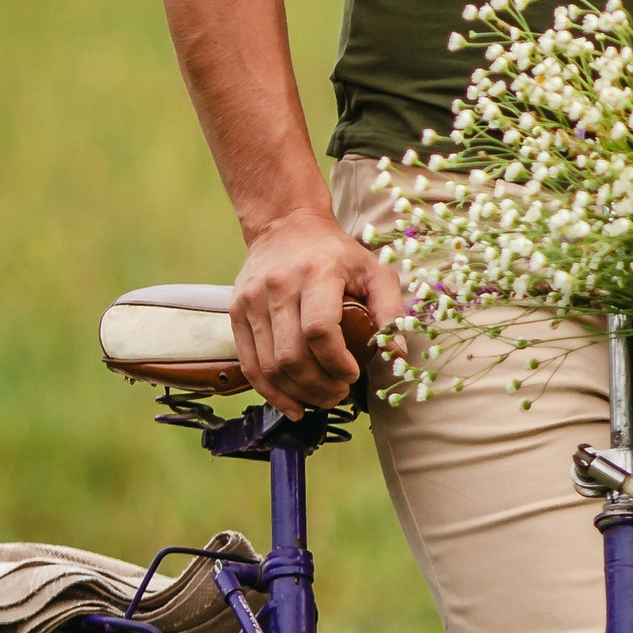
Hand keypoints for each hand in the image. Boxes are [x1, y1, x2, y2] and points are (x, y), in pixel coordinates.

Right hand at [231, 205, 405, 411]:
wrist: (284, 227)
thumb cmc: (335, 253)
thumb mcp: (373, 269)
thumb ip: (390, 309)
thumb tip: (396, 354)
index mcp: (316, 273)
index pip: (320, 331)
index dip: (337, 363)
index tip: (353, 374)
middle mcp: (278, 286)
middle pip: (292, 356)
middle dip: (319, 386)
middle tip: (340, 394)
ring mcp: (251, 301)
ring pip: (269, 366)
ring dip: (298, 393)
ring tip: (323, 399)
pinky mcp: (236, 313)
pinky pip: (250, 365)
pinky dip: (271, 392)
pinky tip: (293, 405)